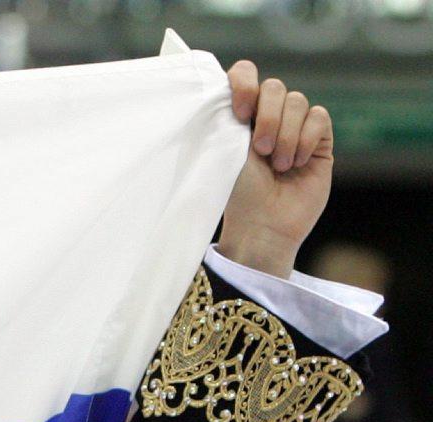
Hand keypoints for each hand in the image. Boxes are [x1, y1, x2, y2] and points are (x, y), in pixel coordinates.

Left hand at [218, 62, 332, 278]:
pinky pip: (318, 117)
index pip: (245, 74)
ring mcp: (295, 127)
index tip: (240, 111)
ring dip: (287, 134)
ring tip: (279, 165)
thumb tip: (229, 91)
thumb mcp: (222, 151)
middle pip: (274, 87)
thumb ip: (225, 117)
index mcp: (239, 116)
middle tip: (260, 150)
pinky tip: (298, 163)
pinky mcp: (319, 140)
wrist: (262, 226)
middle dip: (268, 117)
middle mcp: (267, 117)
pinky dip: (307, 138)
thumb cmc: (235, 194)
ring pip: (298, 101)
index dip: (244, 83)